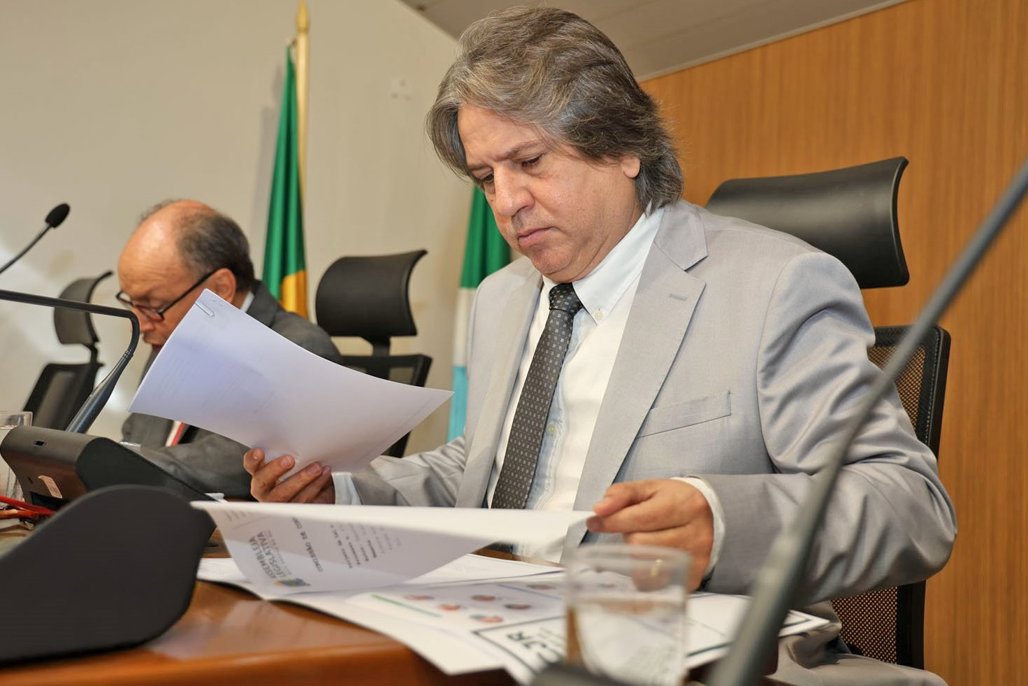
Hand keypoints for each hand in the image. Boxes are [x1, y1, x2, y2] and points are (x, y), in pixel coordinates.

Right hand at [244, 448, 334, 503]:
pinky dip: (315, 486)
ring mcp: (277, 504)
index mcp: (262, 474)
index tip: (259, 452)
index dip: (252, 459)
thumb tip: (303, 443)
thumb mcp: (301, 463)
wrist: (323, 497)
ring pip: (284, 493)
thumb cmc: (306, 477)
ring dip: (301, 478)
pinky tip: (323, 476)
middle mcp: (265, 490)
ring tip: (316, 468)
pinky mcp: (293, 513)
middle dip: (275, 469)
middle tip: (289, 460)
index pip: (252, 465)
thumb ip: (296, 454)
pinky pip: (302, 501)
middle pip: (262, 481)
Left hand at [586, 479, 712, 589]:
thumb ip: (621, 494)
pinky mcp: (692, 580)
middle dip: (628, 536)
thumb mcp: (649, 488)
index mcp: (683, 506)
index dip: (611, 521)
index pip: (639, 518)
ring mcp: (695, 560)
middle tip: (634, 529)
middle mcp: (694, 535)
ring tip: (644, 542)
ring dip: (634, 555)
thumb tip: (599, 509)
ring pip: (643, 567)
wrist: (711, 516)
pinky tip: (650, 559)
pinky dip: (644, 573)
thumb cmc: (674, 501)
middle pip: (639, 545)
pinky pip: (653, 584)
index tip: (594, 522)